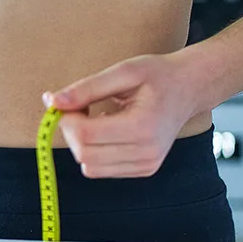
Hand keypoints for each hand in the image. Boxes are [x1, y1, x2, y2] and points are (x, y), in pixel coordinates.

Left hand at [43, 54, 201, 178]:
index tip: (69, 101)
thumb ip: (86, 88)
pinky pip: (100, 170)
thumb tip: (52, 102)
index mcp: (143, 126)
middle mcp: (146, 152)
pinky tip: (108, 131)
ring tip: (97, 119)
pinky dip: (94, 152)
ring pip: (89, 166)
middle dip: (71, 131)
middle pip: (83, 154)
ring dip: (81, 143)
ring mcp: (146, 165)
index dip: (66, 119)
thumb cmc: (159, 75)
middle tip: (81, 108)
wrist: (190, 88)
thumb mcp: (123, 71)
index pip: (85, 134)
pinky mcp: (143, 170)